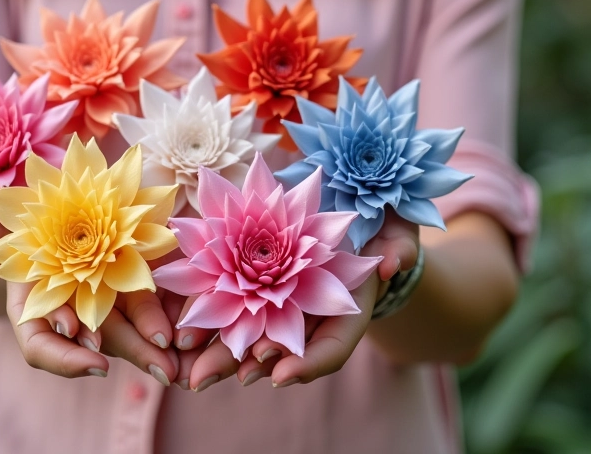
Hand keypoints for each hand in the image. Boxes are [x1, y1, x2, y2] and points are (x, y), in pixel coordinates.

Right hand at [0, 216, 182, 383]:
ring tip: (170, 361)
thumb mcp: (1, 214)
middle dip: (128, 356)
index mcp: (30, 300)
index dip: (65, 358)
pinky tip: (174, 333)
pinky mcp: (124, 281)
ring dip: (147, 347)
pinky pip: (142, 305)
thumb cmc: (19, 207)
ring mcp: (96, 298)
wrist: (53, 197)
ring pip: (122, 330)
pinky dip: (156, 319)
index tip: (95, 361)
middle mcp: (65, 306)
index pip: (40, 344)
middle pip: (96, 344)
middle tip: (162, 370)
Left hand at [173, 209, 419, 390]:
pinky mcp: (267, 275)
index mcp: (350, 305)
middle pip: (282, 347)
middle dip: (244, 364)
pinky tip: (189, 328)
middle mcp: (315, 309)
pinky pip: (241, 299)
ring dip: (223, 348)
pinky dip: (217, 313)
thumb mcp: (400, 231)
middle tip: (206, 380)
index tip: (279, 376)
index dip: (308, 362)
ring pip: (255, 328)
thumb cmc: (385, 223)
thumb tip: (392, 262)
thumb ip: (401, 247)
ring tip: (191, 366)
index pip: (333, 345)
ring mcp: (291, 295)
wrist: (359, 209)